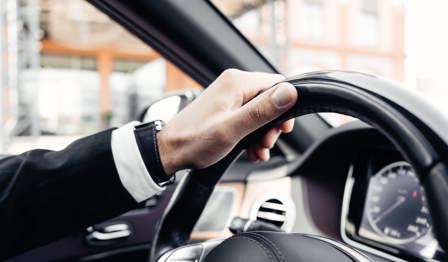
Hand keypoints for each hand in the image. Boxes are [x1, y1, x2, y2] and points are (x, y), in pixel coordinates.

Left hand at [157, 69, 297, 173]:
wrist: (169, 151)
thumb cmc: (194, 141)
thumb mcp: (232, 129)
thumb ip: (261, 111)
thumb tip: (290, 93)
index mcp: (237, 82)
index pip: (278, 85)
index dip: (285, 108)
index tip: (281, 130)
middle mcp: (234, 84)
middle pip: (270, 100)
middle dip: (272, 125)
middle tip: (266, 144)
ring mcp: (229, 96)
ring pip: (261, 111)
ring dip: (264, 134)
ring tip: (258, 151)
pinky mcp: (225, 108)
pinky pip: (249, 117)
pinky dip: (253, 134)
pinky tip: (251, 150)